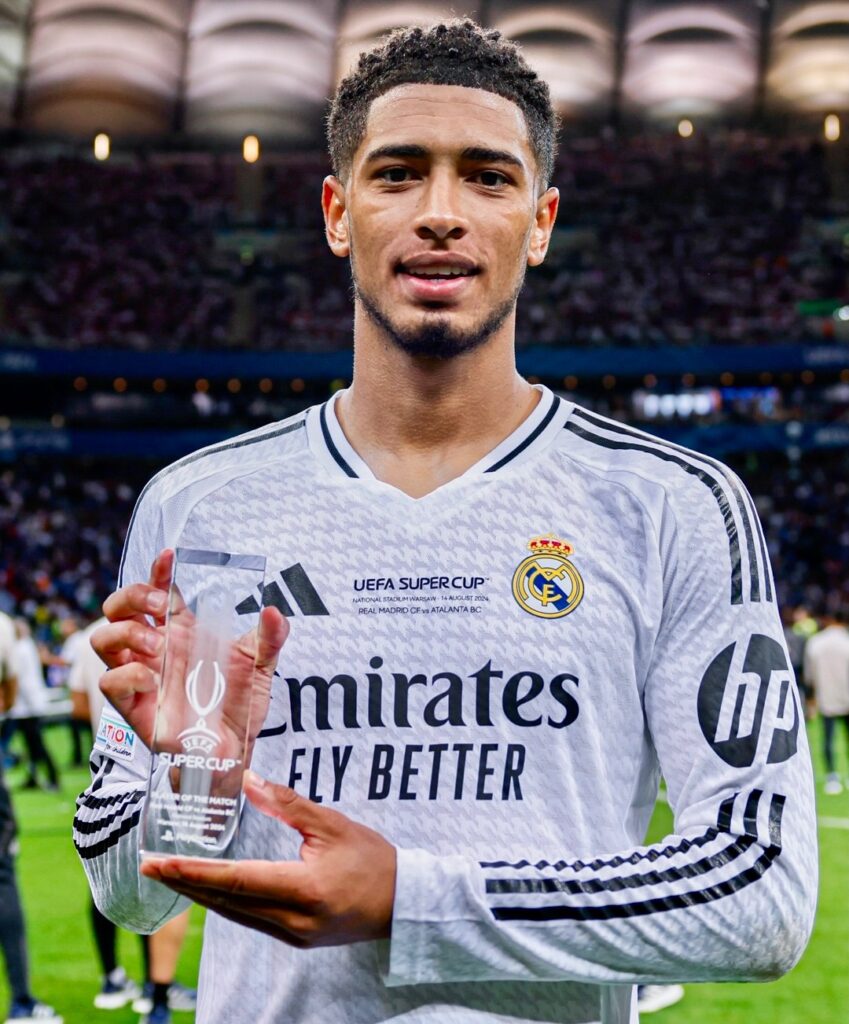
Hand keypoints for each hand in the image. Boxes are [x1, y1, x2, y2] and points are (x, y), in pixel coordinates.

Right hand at [92, 549, 287, 749]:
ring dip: (126, 633)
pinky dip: (126, 675)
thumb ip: (270, 637)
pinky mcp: (133, 705)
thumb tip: (274, 611)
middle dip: (132, 596)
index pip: (159, 590)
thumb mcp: (262, 665)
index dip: (158, 570)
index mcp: (181, 630)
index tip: (170, 556)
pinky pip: (109, 682)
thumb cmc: (240, 703)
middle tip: (159, 606)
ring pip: (103, 639)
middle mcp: (155, 648)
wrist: (234, 749)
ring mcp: (140, 674)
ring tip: (158, 646)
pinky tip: (153, 680)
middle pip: (118, 607)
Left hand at [140, 771, 396, 947]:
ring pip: (234, 915)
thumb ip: (289, 804)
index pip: (236, 880)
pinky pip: (248, 920)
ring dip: (200, 895)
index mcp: (303, 890)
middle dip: (185, 883)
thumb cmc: (373, 860)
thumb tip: (249, 779)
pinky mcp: (295, 939)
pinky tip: (210, 890)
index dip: (194, 872)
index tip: (159, 863)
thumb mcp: (333, 825)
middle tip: (149, 866)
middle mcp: (292, 920)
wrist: (404, 905)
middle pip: (226, 902)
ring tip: (170, 875)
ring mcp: (292, 935)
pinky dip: (224, 903)